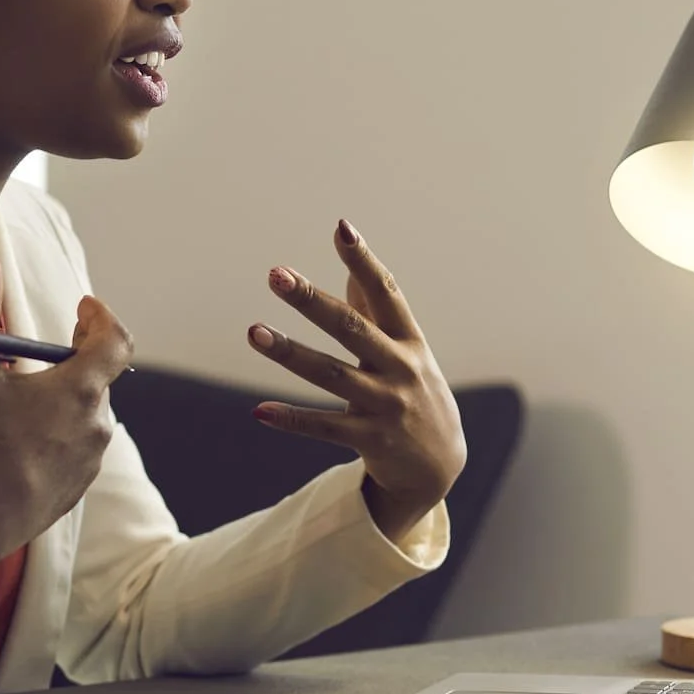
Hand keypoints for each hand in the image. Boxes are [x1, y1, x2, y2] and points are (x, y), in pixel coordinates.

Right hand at [0, 240, 132, 624]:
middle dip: (71, 361)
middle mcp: (97, 425)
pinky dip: (52, 439)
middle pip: (95, 379)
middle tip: (39, 353)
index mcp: (82, 389)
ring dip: (61, 403)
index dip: (101, 318)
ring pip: (82, 418)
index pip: (115, 340)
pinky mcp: (73, 493)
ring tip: (23, 401)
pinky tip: (18, 445)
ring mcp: (88, 463)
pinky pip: (71, 453)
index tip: (84, 306)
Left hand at [246, 220, 466, 540]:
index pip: (387, 292)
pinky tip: (259, 411)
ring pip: (331, 375)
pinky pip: (325, 427)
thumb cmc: (415, 392)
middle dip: (313, 300)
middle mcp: (401, 368)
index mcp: (409, 339)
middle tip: (276, 275)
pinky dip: (292, 419)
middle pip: (352, 328)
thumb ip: (376, 310)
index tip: (341, 228)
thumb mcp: (406, 350)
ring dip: (290, 353)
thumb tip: (351, 264)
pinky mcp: (371, 440)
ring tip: (254, 332)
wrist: (439, 465)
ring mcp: (387, 405)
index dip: (364, 260)